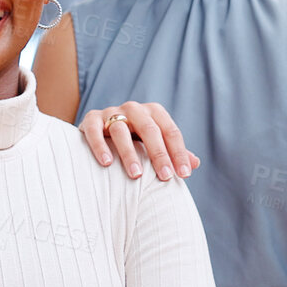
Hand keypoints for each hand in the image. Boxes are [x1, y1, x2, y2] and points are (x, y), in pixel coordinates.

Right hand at [78, 100, 198, 180]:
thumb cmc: (135, 139)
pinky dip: (100, 145)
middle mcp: (134, 109)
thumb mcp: (155, 144)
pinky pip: (94, 130)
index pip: (170, 131)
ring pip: (121, 130)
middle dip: (159, 154)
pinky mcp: (91, 119)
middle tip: (165, 176)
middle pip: (149, 129)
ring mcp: (111, 112)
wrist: (101, 129)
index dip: (178, 153)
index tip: (184, 174)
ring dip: (129, 153)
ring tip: (136, 174)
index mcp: (153, 112)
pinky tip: (107, 163)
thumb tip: (195, 163)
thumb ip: (173, 152)